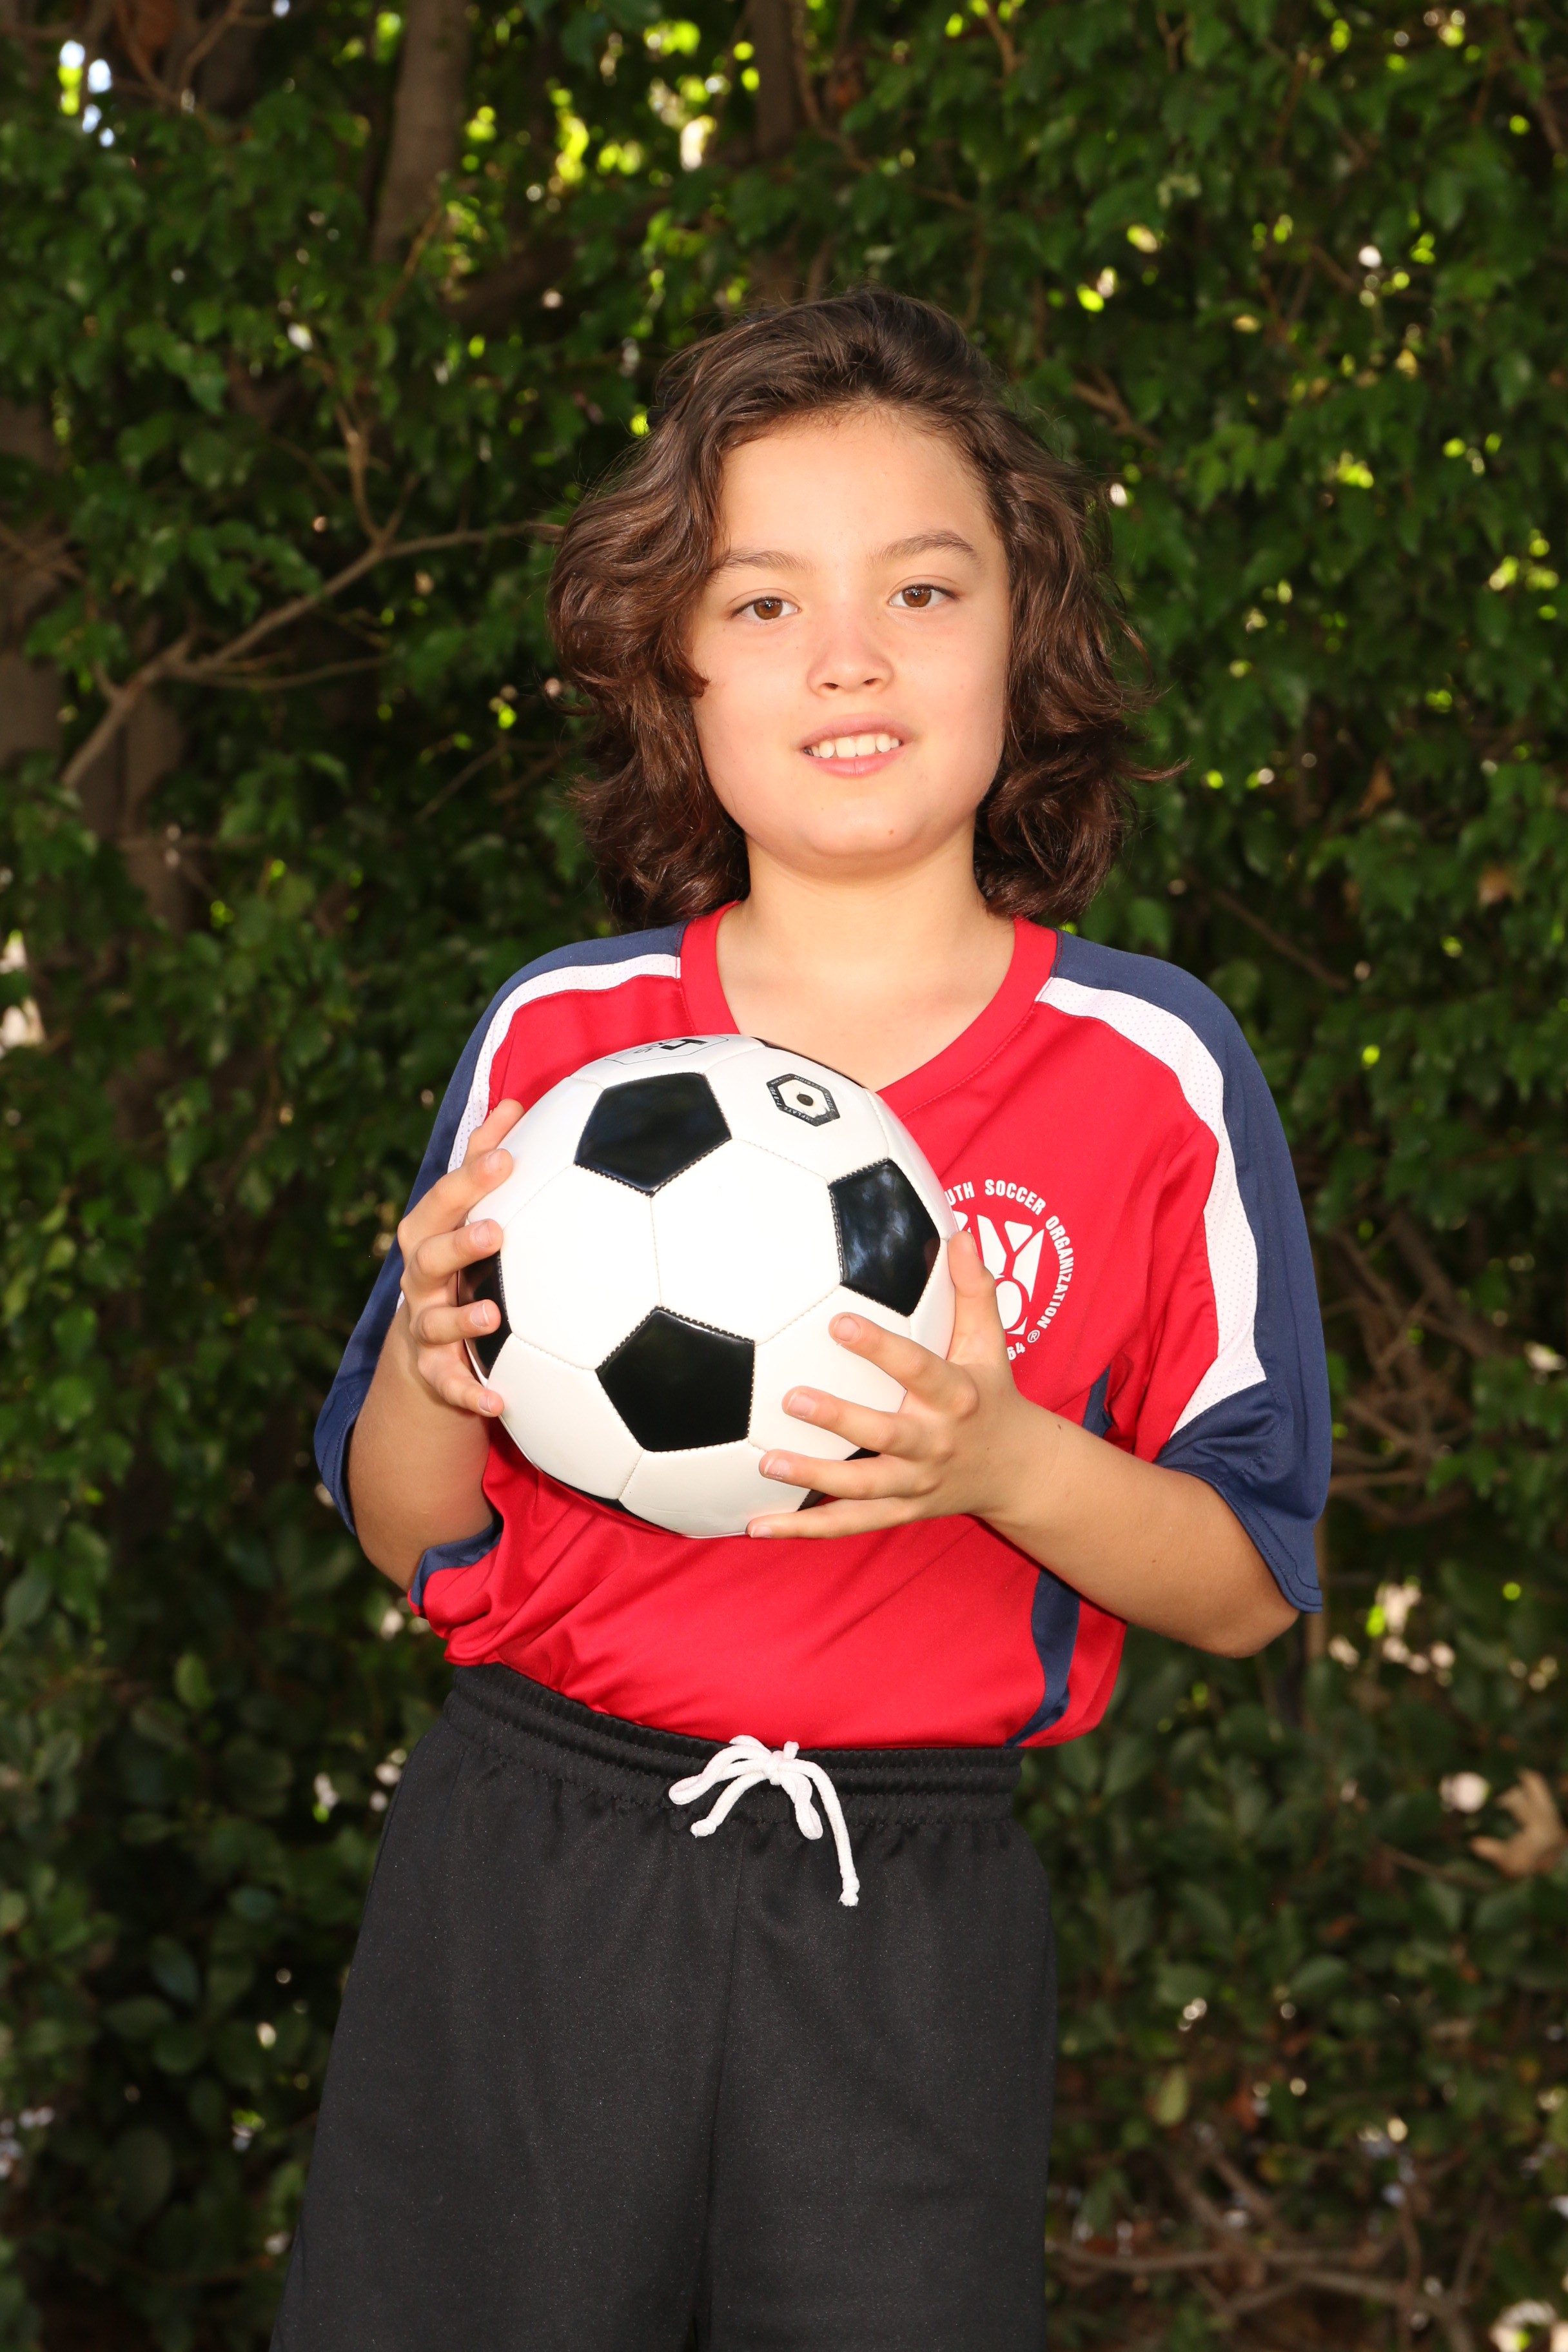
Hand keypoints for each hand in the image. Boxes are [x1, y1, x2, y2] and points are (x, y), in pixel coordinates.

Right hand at [393, 1099, 522, 1417]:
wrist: (424, 1342)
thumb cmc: (457, 1260)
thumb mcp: (465, 1212)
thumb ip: (484, 1160)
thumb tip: (513, 1102)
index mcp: (429, 1233)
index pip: (442, 1200)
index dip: (470, 1179)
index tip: (507, 1157)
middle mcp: (419, 1278)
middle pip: (428, 1256)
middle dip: (458, 1242)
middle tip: (496, 1231)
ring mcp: (423, 1325)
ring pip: (432, 1321)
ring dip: (461, 1318)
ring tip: (493, 1316)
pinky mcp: (433, 1371)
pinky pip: (448, 1385)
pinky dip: (469, 1394)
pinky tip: (499, 1404)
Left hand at [746, 1230, 1051, 1538]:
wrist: (1017, 1472)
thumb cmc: (992, 1394)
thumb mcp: (992, 1344)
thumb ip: (974, 1290)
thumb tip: (961, 1232)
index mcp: (957, 1396)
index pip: (918, 1368)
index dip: (880, 1348)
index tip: (838, 1322)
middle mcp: (937, 1443)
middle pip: (888, 1434)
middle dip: (841, 1419)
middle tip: (792, 1397)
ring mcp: (917, 1484)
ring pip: (863, 1487)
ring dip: (813, 1478)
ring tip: (766, 1461)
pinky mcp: (899, 1511)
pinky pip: (848, 1524)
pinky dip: (804, 1528)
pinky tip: (757, 1525)